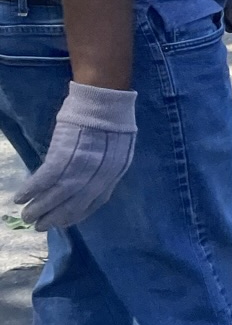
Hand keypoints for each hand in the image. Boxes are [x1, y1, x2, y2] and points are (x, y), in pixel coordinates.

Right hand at [13, 82, 136, 229]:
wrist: (104, 97)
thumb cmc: (111, 118)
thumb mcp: (118, 149)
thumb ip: (105, 169)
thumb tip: (88, 187)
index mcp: (115, 173)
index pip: (95, 203)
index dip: (77, 215)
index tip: (63, 222)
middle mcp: (100, 174)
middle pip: (74, 204)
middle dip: (55, 218)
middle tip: (39, 227)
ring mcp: (82, 165)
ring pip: (57, 195)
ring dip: (38, 208)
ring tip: (26, 217)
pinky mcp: (64, 154)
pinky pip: (45, 179)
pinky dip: (31, 190)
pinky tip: (20, 197)